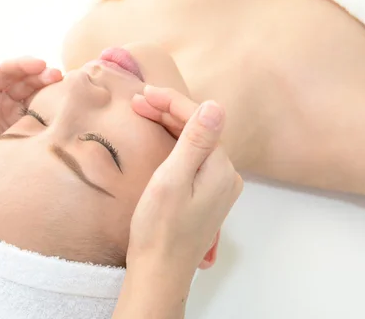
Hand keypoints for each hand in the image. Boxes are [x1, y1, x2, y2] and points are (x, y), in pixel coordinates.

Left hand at [0, 43, 61, 180]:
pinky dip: (55, 110)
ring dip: (52, 90)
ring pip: (39, 96)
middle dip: (43, 75)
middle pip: (27, 81)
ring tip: (66, 89)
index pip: (8, 71)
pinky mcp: (30, 133)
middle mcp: (5, 100)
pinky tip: (65, 108)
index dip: (24, 65)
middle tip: (58, 76)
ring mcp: (19, 116)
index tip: (40, 65)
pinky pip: (45, 118)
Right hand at [128, 89, 242, 277]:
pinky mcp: (208, 195)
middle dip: (169, 111)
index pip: (200, 120)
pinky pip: (194, 159)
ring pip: (196, 143)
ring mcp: (219, 186)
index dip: (172, 102)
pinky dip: (176, 144)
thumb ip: (195, 142)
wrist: (160, 271)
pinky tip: (161, 137)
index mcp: (221, 169)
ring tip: (144, 112)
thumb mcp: (173, 180)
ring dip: (171, 126)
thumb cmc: (160, 229)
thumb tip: (215, 105)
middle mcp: (227, 175)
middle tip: (138, 101)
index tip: (145, 92)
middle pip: (199, 130)